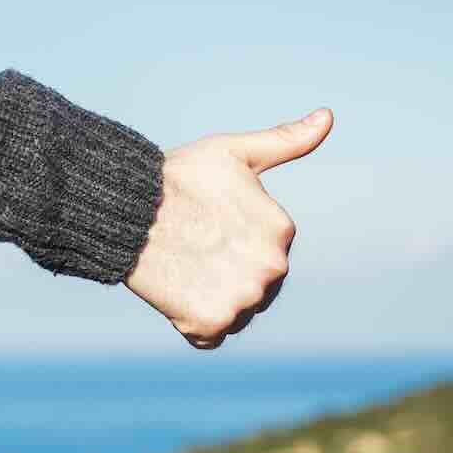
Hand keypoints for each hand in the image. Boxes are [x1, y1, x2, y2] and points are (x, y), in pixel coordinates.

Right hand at [124, 109, 332, 349]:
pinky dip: (196, 321)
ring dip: (213, 297)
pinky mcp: (209, 324)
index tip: (207, 223)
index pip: (265, 249)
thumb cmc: (178, 176)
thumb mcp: (235, 152)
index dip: (233, 237)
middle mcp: (270, 271)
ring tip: (184, 267)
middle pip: (255, 283)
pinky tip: (177, 291)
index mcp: (281, 232)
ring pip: (236, 310)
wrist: (124, 208)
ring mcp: (241, 301)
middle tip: (192, 246)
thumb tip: (328, 117)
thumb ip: (286, 141)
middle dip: (228, 270)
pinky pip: (212, 334)